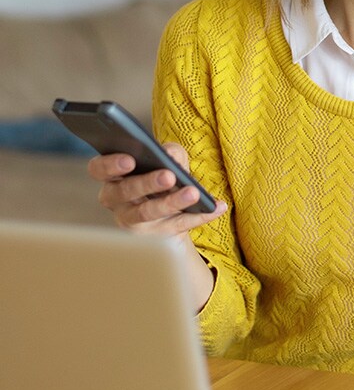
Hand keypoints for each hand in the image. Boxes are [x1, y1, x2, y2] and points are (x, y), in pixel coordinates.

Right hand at [87, 142, 226, 241]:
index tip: (129, 160)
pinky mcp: (155, 236)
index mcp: (113, 177)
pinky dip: (200, 215)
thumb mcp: (167, 161)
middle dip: (147, 183)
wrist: (168, 216)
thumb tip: (171, 157)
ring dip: (173, 202)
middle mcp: (117, 201)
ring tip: (194, 193)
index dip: (110, 165)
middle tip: (168, 175)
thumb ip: (170, 153)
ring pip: (148, 212)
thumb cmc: (162, 179)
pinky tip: (217, 207)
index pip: (98, 169)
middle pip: (125, 191)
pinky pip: (177, 225)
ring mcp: (133, 222)